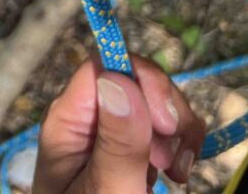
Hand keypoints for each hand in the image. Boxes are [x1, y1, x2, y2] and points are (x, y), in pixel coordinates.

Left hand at [32, 55, 203, 192]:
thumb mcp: (107, 193)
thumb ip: (117, 142)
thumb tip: (119, 79)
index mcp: (67, 121)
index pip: (103, 66)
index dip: (141, 82)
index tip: (166, 125)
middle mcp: (86, 119)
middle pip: (135, 78)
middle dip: (166, 110)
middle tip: (171, 161)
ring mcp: (110, 133)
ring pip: (154, 100)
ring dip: (178, 130)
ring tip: (176, 173)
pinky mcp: (131, 150)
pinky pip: (163, 126)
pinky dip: (180, 144)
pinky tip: (178, 174)